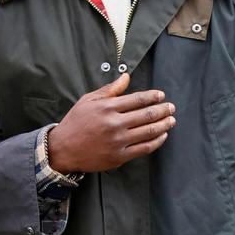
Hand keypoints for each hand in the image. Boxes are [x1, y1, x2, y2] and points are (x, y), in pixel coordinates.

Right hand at [47, 74, 175, 173]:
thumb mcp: (88, 101)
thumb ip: (110, 90)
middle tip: (171, 107)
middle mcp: (114, 123)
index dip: (153, 96)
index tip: (161, 95)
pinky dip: (157, 141)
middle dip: (163, 110)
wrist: (63, 149)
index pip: (138, 99)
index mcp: (108, 107)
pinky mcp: (119, 156)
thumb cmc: (75, 123)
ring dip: (164, 125)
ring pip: (149, 131)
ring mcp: (118, 141)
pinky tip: (162, 136)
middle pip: (147, 114)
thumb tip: (126, 78)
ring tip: (171, 120)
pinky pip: (144, 148)